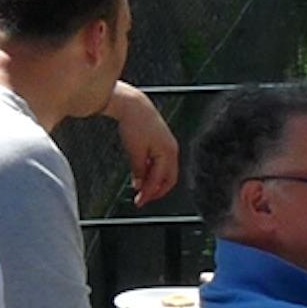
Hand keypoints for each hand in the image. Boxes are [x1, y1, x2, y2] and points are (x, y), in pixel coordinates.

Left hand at [111, 83, 178, 206]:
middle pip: (169, 178)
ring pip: (165, 170)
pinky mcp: (162, 142)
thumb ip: (139, 171)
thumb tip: (139, 184)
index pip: (160, 180)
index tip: (139, 201)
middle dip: (156, 190)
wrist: (134, 106)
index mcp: (168, 152)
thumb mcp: (134, 152)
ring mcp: (168, 145)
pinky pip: (161, 162)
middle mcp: (172, 149)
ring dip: (153, 181)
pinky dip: (152, 171)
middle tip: (143, 198)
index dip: (149, 193)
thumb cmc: (135, 124)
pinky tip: (141, 174)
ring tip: (139, 187)